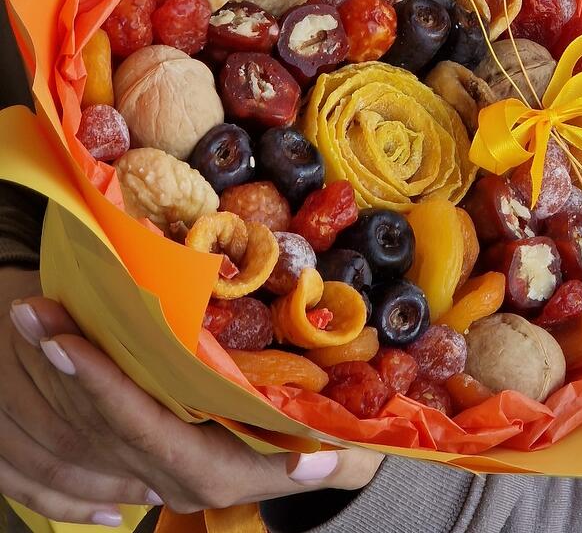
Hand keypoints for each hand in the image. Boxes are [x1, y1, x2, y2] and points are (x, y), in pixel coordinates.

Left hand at [0, 267, 382, 524]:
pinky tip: (63, 337)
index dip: (104, 389)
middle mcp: (173, 477)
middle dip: (66, 366)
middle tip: (33, 312)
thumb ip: (330, 461)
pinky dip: (81, 377)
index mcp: (212, 475)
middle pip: (103, 424)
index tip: (65, 346)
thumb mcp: (341, 453)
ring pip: (93, 421)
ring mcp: (157, 465)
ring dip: (61, 366)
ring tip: (37, 313)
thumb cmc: (331, 447)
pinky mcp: (152, 446)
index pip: (143, 431)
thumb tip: (318, 462)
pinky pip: (102, 416)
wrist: (322, 464)